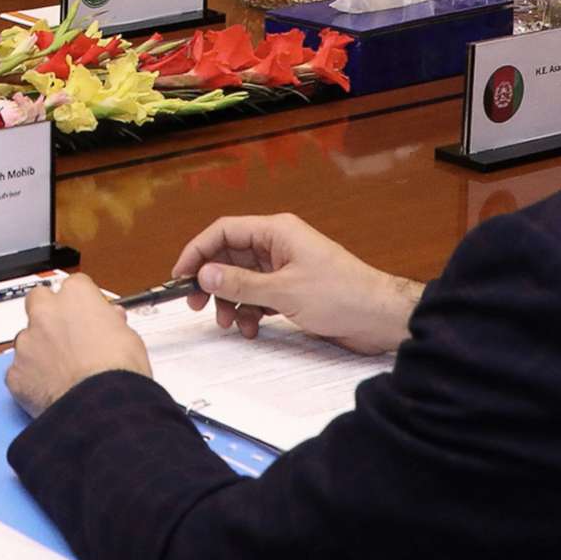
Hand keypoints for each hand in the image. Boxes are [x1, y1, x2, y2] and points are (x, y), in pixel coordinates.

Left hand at [5, 274, 150, 416]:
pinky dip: (31, 379)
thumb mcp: (130, 338)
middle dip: (49, 314)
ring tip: (62, 372)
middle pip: (38, 300)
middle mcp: (46, 314)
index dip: (82, 303)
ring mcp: (27, 342)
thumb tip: (112, 322)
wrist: (100, 408)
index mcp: (76, 297)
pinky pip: (19, 371)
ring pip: (26, 339)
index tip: (87, 316)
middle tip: (66, 335)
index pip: (74, 287)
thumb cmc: (118, 374)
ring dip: (39, 350)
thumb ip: (113, 324)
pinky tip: (50, 390)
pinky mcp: (15, 372)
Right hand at [171, 213, 420, 355]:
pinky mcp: (292, 289)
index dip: (197, 251)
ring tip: (231, 323)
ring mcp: (285, 267)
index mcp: (276, 231)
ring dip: (231, 302)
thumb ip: (240, 283)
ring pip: (241, 279)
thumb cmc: (342, 295)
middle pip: (229, 256)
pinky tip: (252, 328)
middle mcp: (278, 245)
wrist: (379, 318)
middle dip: (213, 282)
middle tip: (198, 304)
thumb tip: (205, 275)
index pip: (223, 231)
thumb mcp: (283, 291)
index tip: (181, 275)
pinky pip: (258, 295)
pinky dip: (250, 311)